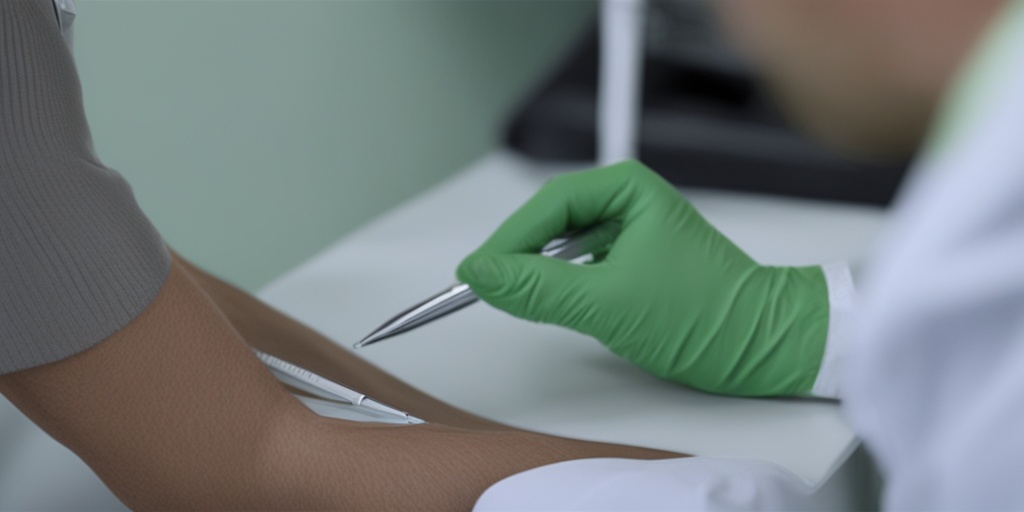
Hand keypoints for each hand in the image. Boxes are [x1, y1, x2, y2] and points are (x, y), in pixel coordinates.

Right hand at [457, 161, 828, 395]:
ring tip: (518, 298)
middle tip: (488, 289)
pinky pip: (579, 267)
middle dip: (519, 256)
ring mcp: (632, 234)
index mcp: (628, 190)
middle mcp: (630, 204)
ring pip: (562, 247)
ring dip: (539, 273)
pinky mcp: (634, 263)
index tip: (475, 273)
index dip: (505, 242)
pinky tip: (553, 305)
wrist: (763, 345)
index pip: (547, 207)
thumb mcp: (608, 303)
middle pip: (550, 223)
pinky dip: (560, 286)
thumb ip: (538, 288)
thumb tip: (482, 274)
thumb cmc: (709, 314)